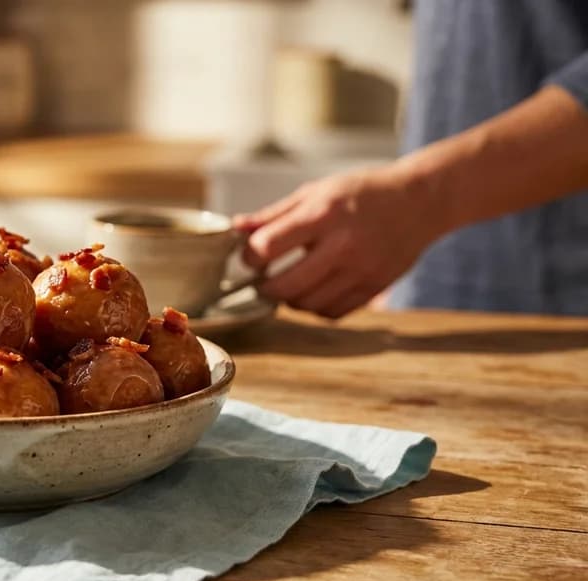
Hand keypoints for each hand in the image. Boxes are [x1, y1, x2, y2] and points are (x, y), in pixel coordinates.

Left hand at [233, 166, 445, 318]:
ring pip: (306, 305)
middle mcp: (343, 245)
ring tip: (290, 282)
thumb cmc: (360, 193)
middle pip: (284, 286)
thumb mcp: (315, 192)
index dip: (250, 256)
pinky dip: (316, 307)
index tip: (251, 255)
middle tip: (263, 279)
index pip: (267, 246)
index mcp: (323, 214)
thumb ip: (273, 215)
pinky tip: (316, 290)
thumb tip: (235, 229)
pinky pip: (332, 313)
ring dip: (290, 299)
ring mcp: (361, 270)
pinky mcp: (375, 287)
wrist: (419, 201)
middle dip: (264, 287)